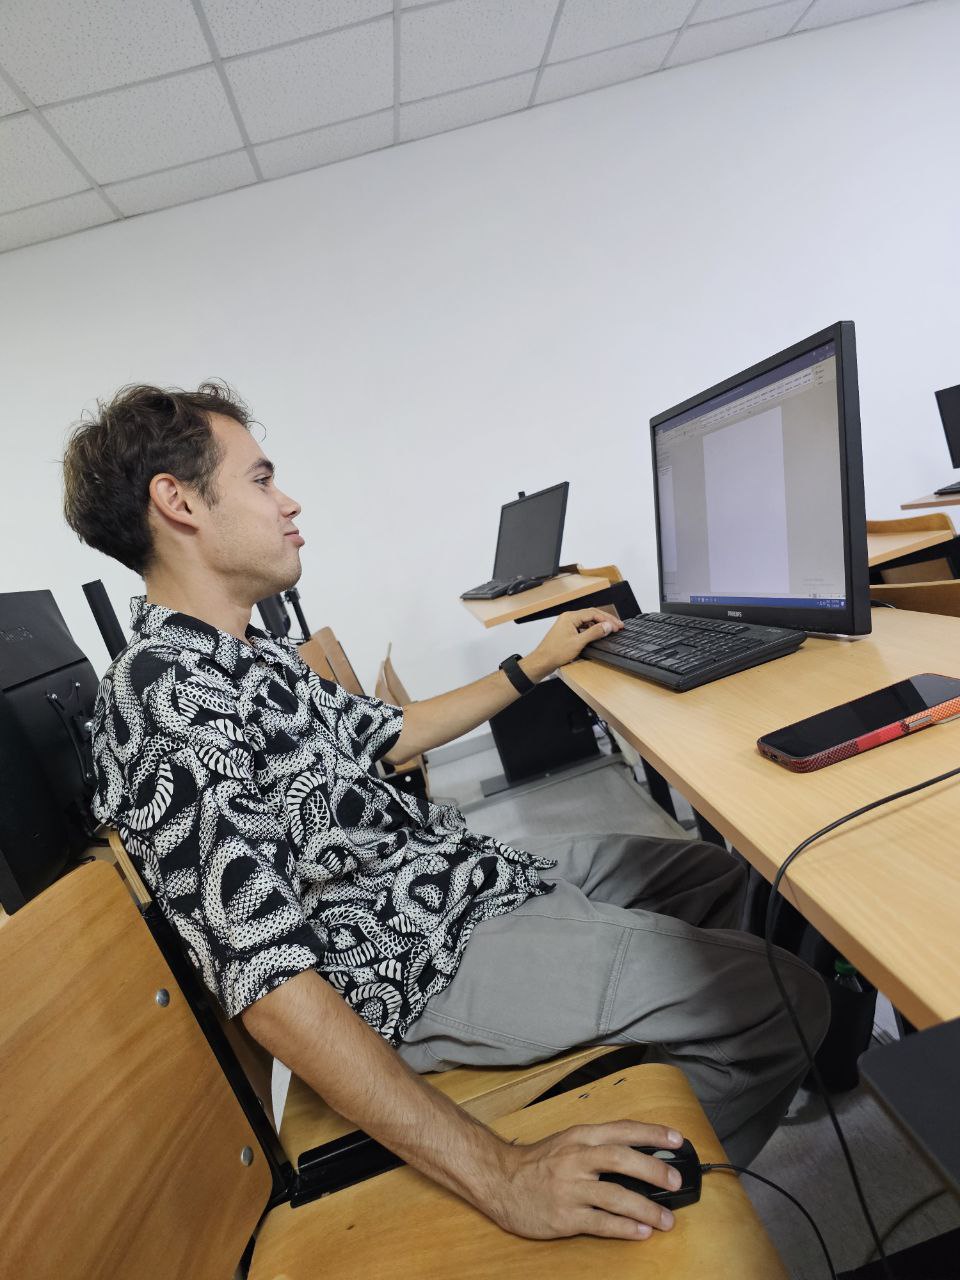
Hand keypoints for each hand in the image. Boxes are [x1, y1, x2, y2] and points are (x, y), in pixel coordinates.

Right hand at [485, 1121, 683, 1239]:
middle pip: (621, 1159)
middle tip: (676, 1181)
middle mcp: (576, 1159)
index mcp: (580, 1137)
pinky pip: (600, 1223)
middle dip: (654, 1170)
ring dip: (646, 1208)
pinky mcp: (564, 1216)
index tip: (676, 1139)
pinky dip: (624, 1228)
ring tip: (667, 1219)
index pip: (622, 1130)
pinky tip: (641, 1232)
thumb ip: (598, 1147)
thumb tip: (639, 1156)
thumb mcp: (567, 1143)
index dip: (652, 1133)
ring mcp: (570, 1188)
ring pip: (615, 1195)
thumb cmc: (537, 1163)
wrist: (500, 1181)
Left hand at [524, 608, 623, 679]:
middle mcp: (568, 618)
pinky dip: (592, 629)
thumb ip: (594, 633)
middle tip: (618, 626)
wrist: (542, 661)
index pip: (593, 613)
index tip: (617, 626)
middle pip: (591, 615)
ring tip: (611, 629)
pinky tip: (598, 634)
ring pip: (588, 621)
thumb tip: (607, 626)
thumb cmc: (555, 652)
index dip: (607, 619)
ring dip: (600, 625)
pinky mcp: (568, 632)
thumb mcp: (578, 642)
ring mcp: (568, 624)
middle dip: (606, 620)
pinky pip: (583, 627)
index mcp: (570, 617)